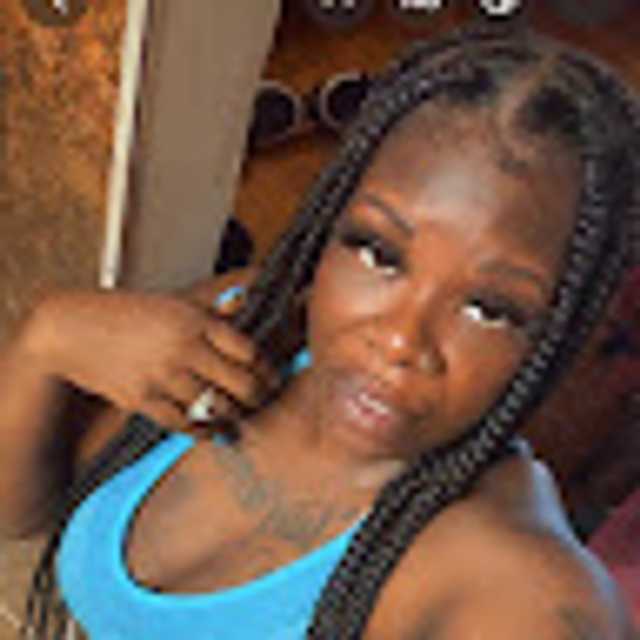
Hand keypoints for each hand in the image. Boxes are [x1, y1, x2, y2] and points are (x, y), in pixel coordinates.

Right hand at [25, 286, 279, 430]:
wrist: (73, 328)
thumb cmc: (129, 313)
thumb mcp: (175, 303)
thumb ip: (215, 310)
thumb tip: (249, 301)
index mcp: (195, 320)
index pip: (248, 350)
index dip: (267, 367)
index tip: (273, 375)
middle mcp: (183, 348)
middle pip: (240, 383)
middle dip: (259, 395)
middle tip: (264, 398)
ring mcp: (162, 376)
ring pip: (215, 407)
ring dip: (234, 416)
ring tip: (242, 415)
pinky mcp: (142, 399)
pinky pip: (184, 424)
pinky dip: (204, 432)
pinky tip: (215, 431)